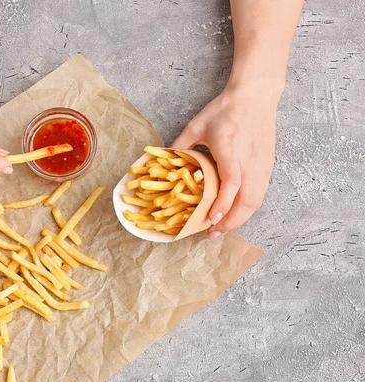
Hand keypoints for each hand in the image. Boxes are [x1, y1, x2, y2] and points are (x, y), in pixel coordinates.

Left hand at [171, 82, 279, 238]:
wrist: (255, 96)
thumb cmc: (225, 109)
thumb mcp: (197, 125)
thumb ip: (180, 144)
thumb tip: (163, 161)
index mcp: (231, 150)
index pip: (231, 183)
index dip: (222, 204)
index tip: (211, 219)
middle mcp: (249, 161)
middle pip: (247, 200)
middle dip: (230, 221)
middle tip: (212, 233)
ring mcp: (262, 165)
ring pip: (256, 201)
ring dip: (240, 219)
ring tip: (222, 228)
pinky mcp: (268, 166)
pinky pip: (260, 194)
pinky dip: (248, 208)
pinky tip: (235, 214)